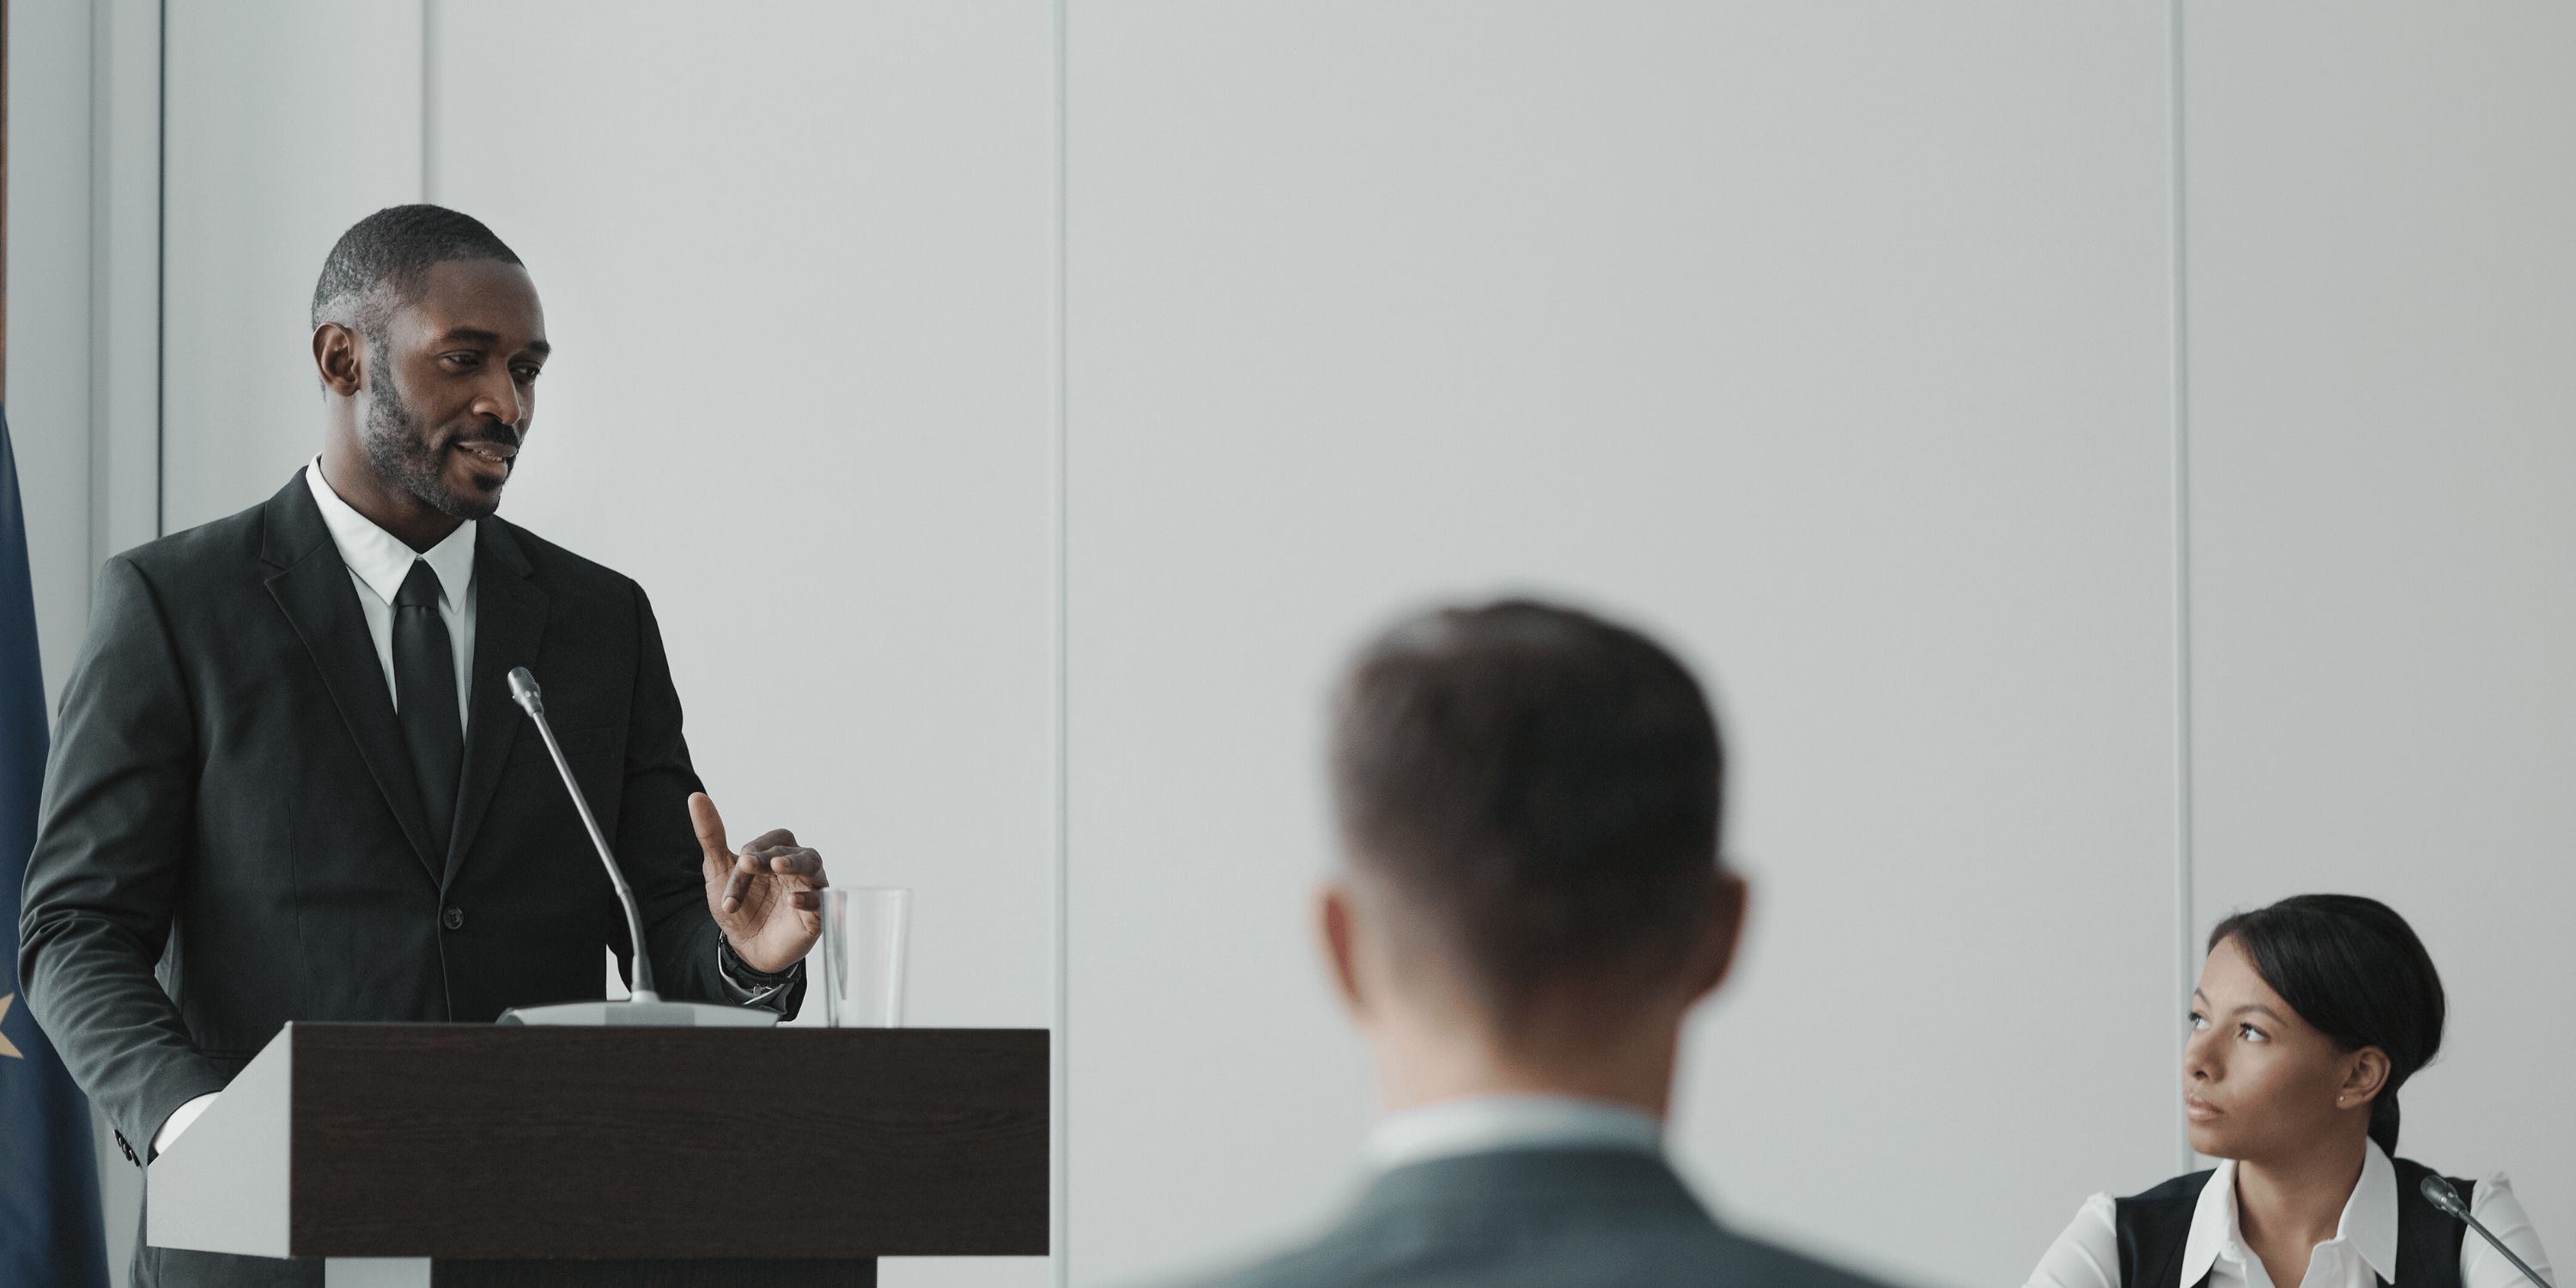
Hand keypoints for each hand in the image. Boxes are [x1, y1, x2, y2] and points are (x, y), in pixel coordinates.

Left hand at [691, 792, 826, 974]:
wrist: (746, 949)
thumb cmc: (740, 905)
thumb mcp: (719, 871)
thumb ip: (711, 834)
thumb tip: (696, 797)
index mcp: (775, 853)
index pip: (765, 846)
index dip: (748, 859)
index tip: (736, 871)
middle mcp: (796, 866)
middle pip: (794, 850)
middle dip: (773, 855)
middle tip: (750, 863)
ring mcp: (809, 888)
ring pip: (814, 866)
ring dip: (796, 865)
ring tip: (779, 867)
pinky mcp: (817, 914)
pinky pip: (821, 901)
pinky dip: (809, 898)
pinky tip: (792, 901)